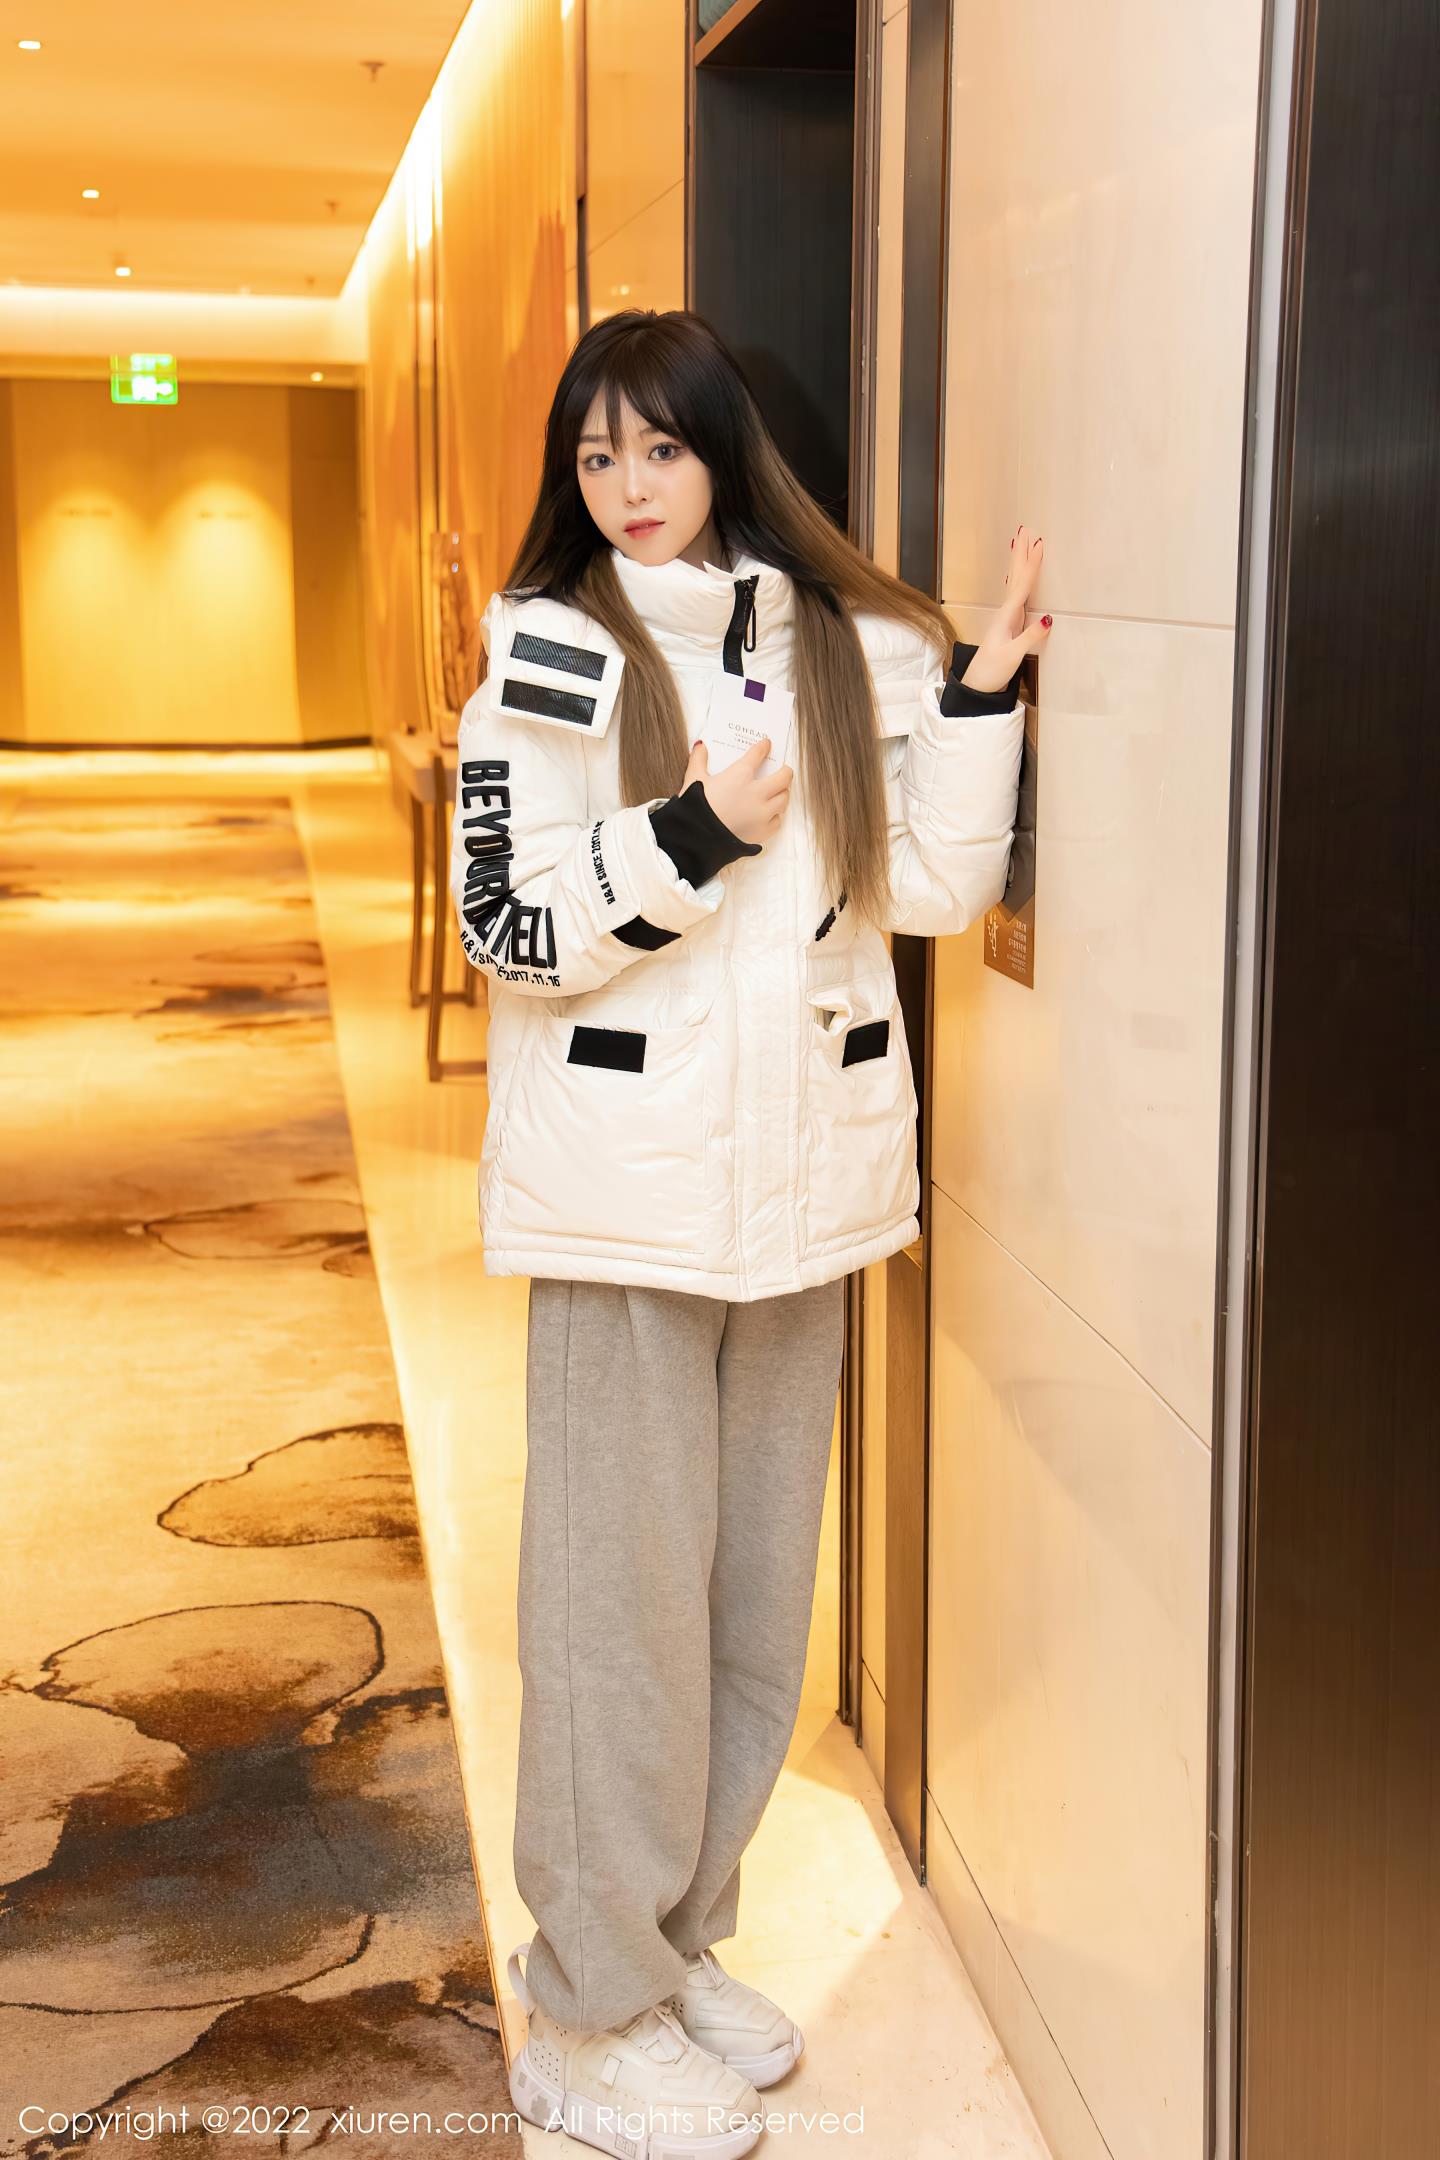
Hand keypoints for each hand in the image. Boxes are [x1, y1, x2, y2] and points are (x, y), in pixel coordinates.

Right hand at [682, 737, 791, 848]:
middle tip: (783, 770)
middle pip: (783, 777)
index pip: (758, 754)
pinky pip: (777, 821)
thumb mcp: (693, 779)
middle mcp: (756, 793)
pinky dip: (775, 816)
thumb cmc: (694, 808)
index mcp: (739, 776)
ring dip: (782, 793)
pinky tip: (769, 814)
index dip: (764, 747)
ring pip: (784, 799)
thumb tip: (700, 746)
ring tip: (778, 792)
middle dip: (785, 771)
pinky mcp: (762, 831)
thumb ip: (698, 760)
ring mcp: (762, 813)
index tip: (766, 744)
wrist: (695, 840)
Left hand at [960, 524, 1052, 691]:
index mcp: (1008, 616)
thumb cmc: (993, 670)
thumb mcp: (1013, 655)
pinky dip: (1022, 581)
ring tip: (1024, 545)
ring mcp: (1007, 617)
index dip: (1032, 564)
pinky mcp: (1010, 625)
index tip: (1038, 544)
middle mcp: (1006, 613)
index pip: (1022, 584)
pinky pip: (1018, 595)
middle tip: (1026, 531)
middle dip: (1022, 554)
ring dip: (1021, 563)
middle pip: (1016, 577)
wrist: (978, 685)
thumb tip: (1048, 618)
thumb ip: (1030, 636)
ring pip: (1016, 583)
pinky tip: (1022, 578)